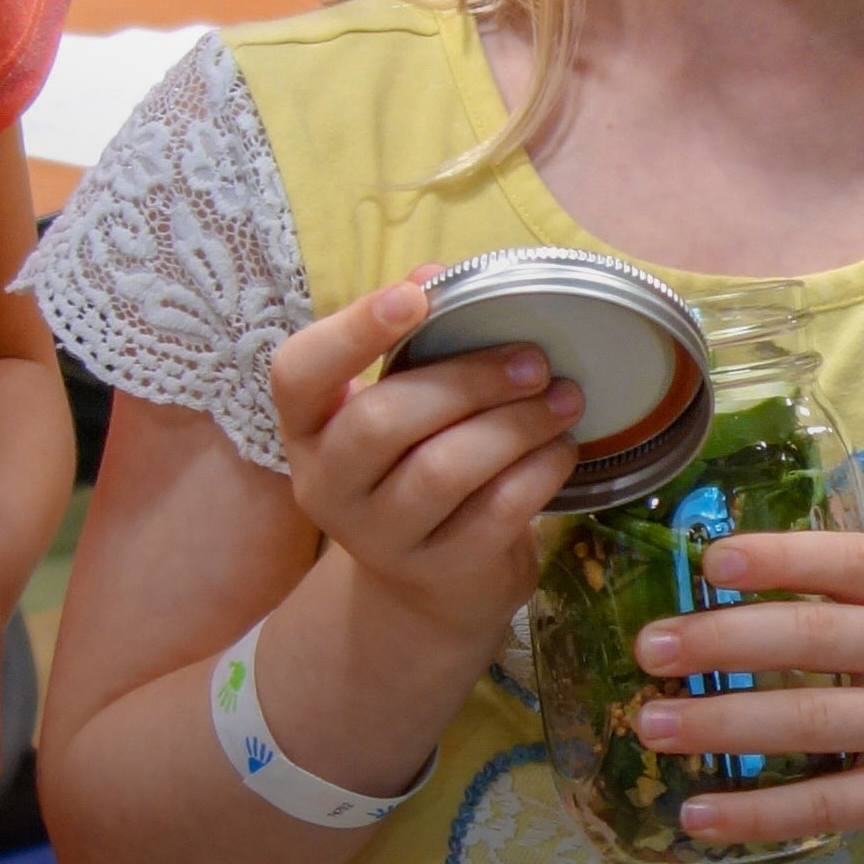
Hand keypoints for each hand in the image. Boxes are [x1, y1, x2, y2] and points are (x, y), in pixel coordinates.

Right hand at [273, 279, 584, 649]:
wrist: (430, 588)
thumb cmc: (415, 466)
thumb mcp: (402, 407)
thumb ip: (413, 345)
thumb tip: (439, 275)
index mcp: (308, 428)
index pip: (298, 373)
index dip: (352, 329)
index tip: (416, 295)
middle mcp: (327, 485)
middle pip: (383, 421)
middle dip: (468, 381)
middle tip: (535, 361)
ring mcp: (379, 539)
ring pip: (443, 471)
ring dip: (515, 425)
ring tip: (565, 400)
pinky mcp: (439, 573)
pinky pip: (494, 513)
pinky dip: (538, 472)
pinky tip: (562, 449)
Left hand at [625, 530, 863, 863]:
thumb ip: (835, 607)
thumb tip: (703, 599)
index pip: (851, 561)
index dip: (781, 557)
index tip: (711, 561)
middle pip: (817, 638)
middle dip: (723, 641)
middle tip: (650, 649)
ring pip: (811, 720)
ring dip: (722, 723)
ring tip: (653, 727)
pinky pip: (824, 802)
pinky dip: (755, 811)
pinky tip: (698, 812)